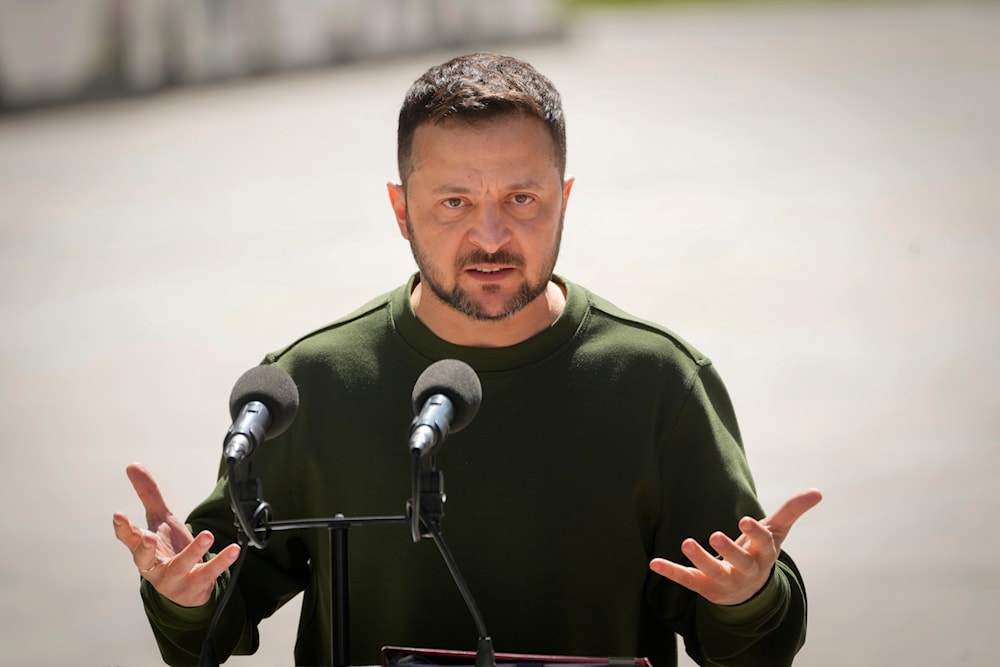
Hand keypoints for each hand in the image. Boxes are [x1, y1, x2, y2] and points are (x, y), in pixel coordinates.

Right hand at [112, 462, 240, 607]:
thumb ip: (148, 494)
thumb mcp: (159, 520)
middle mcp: (154, 566)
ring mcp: (174, 577)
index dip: (122, 528)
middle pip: (144, 558)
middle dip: (144, 548)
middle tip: (148, 537)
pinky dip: (221, 562)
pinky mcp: (195, 585)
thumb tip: (133, 465)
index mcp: (143, 549)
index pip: (129, 539)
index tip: (118, 515)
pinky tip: (233, 550)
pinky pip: (209, 573)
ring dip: (193, 551)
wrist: (185, 585)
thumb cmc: (167, 550)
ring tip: (206, 535)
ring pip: (180, 565)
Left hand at [649, 488, 821, 605]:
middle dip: (728, 550)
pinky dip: (671, 571)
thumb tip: (818, 491)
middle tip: (714, 535)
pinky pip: (687, 580)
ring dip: (699, 559)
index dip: (753, 533)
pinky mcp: (704, 587)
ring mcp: (724, 581)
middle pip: (739, 563)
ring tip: (686, 542)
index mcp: (763, 554)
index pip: (762, 543)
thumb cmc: (760, 552)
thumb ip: (792, 510)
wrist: (748, 592)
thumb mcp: (776, 532)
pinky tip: (654, 563)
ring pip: (712, 572)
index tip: (744, 520)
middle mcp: (745, 571)